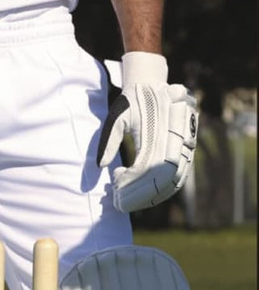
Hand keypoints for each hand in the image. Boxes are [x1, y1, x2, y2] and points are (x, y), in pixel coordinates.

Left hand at [97, 52, 198, 212]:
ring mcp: (186, 147)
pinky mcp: (189, 151)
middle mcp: (176, 140)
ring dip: (152, 197)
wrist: (153, 86)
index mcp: (158, 131)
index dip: (132, 183)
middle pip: (161, 180)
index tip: (115, 189)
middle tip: (119, 204)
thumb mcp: (115, 118)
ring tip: (129, 201)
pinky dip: (163, 190)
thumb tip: (100, 166)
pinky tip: (144, 194)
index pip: (147, 168)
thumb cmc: (131, 102)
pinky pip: (180, 178)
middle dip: (140, 196)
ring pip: (173, 182)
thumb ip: (108, 141)